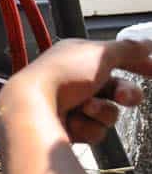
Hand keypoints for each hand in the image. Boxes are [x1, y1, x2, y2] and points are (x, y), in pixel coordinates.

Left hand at [2, 39, 148, 141]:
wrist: (33, 107)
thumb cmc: (63, 76)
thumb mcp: (100, 55)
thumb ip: (127, 49)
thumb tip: (148, 42)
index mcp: (78, 57)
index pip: (114, 59)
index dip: (137, 64)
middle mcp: (74, 79)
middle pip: (117, 90)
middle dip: (125, 94)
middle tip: (123, 97)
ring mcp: (71, 105)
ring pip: (107, 113)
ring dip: (102, 111)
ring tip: (86, 108)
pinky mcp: (68, 128)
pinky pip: (94, 130)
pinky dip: (88, 126)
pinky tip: (74, 122)